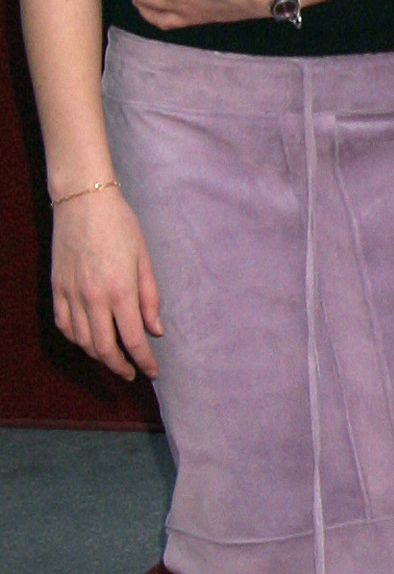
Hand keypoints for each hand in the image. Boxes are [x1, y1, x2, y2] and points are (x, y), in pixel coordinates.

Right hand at [50, 185, 161, 381]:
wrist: (83, 201)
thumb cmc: (120, 226)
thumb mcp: (144, 259)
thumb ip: (150, 298)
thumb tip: (156, 331)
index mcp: (120, 290)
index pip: (134, 339)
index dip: (145, 361)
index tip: (152, 372)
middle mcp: (93, 297)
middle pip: (104, 348)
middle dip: (120, 367)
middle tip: (132, 372)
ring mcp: (71, 294)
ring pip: (82, 341)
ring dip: (99, 356)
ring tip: (113, 358)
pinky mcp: (56, 288)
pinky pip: (64, 325)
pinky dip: (76, 339)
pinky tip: (88, 340)